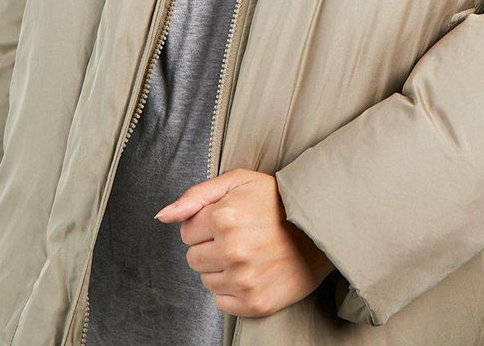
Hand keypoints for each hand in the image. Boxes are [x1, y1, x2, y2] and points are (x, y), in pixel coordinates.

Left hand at [154, 167, 335, 317]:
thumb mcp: (239, 181)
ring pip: (206, 280)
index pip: (186, 230)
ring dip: (222, 267)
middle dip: (210, 246)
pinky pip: (221, 301)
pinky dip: (232, 289)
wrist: (321, 228)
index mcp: (225, 217)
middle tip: (240, 236)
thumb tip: (163, 216)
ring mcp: (244, 279)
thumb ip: (196, 195)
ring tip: (249, 252)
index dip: (206, 223)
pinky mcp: (255, 302)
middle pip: (193, 258)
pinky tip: (253, 271)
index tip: (229, 219)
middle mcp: (233, 250)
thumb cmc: (277, 201)